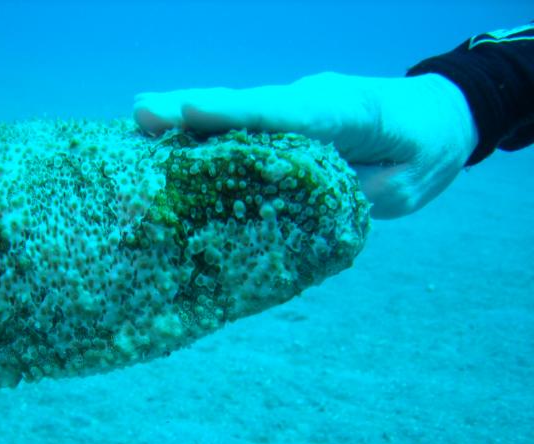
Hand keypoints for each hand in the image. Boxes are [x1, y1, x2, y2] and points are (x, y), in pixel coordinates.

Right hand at [134, 73, 477, 217]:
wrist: (441, 115)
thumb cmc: (426, 150)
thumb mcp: (405, 183)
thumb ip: (356, 191)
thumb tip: (301, 206)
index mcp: (347, 111)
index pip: (286, 112)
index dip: (236, 114)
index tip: (189, 113)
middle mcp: (314, 100)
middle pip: (250, 103)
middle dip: (195, 107)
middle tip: (140, 113)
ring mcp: (298, 105)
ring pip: (241, 109)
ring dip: (192, 114)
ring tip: (140, 120)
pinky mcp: (289, 120)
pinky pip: (247, 124)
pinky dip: (210, 128)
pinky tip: (172, 136)